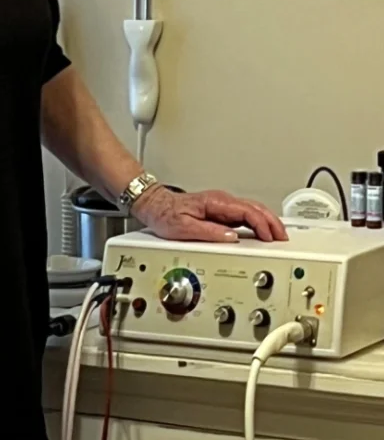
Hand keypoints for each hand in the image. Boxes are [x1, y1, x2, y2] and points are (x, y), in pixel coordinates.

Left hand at [132, 186, 287, 242]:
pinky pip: (244, 215)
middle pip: (255, 208)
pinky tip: (262, 233)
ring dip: (267, 222)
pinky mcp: (220, 211)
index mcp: (215, 203)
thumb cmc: (167, 215)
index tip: (270, 238)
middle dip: (272, 222)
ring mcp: (222, 205)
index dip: (261, 224)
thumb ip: (209, 233)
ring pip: (252, 210)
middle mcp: (221, 201)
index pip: (246, 211)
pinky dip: (257, 223)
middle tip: (283, 237)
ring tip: (278, 236)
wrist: (156, 206)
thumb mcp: (184, 227)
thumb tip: (231, 238)